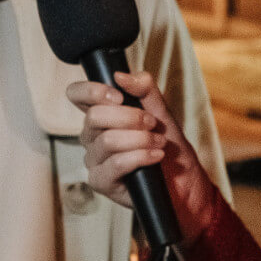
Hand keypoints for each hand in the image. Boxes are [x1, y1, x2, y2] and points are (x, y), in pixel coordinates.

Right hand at [66, 70, 216, 243]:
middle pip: (94, 117)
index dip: (92, 91)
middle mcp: (91, 136)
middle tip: (151, 123)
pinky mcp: (101, 181)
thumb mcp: (161, 112)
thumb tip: (121, 76)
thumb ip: (144, 90)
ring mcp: (94, 160)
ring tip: (159, 143)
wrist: (184, 184)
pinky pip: (116, 164)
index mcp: (101, 116)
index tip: (118, 95)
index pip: (77, 95)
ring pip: (107, 141)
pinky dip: (140, 157)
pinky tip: (156, 157)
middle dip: (129, 117)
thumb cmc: (168, 147)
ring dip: (140, 139)